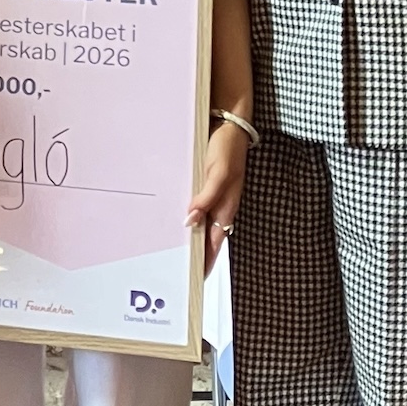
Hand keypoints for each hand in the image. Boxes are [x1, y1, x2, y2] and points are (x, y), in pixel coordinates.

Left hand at [185, 119, 249, 269]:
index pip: (214, 244)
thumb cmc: (227, 148)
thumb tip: (191, 221)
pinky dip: (189, 220)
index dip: (206, 263)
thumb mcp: (217, 173)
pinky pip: (198, 210)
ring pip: (202, 226)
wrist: (230, 125)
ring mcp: (215, 198)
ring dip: (192, 240)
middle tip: (181, 274)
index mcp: (225, 208)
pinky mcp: (207, 187)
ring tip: (176, 255)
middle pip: (208, 239)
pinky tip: (178, 223)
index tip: (196, 280)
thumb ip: (206, 197)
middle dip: (197, 257)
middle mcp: (221, 207)